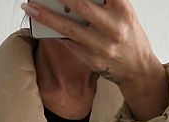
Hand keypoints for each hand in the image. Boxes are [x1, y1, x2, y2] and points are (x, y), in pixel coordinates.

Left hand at [21, 0, 160, 86]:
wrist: (138, 68)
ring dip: (47, 17)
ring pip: (70, 29)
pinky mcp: (94, 60)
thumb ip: (103, 1)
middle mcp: (114, 27)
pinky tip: (43, 25)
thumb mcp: (122, 11)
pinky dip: (56, 32)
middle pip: (82, 6)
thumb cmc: (127, 34)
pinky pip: (70, 43)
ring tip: (30, 7)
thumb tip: (72, 1)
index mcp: (122, 8)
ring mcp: (103, 46)